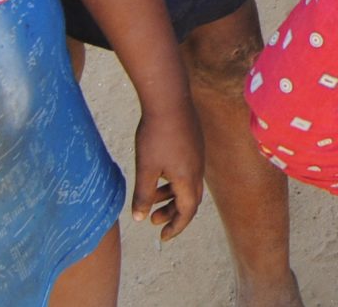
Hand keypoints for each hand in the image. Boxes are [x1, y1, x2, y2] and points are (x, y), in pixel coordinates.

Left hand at [131, 102, 204, 240]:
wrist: (169, 99)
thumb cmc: (156, 134)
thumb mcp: (146, 168)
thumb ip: (143, 195)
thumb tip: (140, 218)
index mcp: (187, 178)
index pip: (187, 212)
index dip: (176, 227)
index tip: (163, 236)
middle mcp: (197, 169)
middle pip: (190, 200)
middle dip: (174, 213)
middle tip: (155, 221)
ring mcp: (197, 155)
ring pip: (188, 185)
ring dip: (172, 196)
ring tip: (153, 199)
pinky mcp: (194, 144)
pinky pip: (187, 171)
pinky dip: (174, 181)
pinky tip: (159, 174)